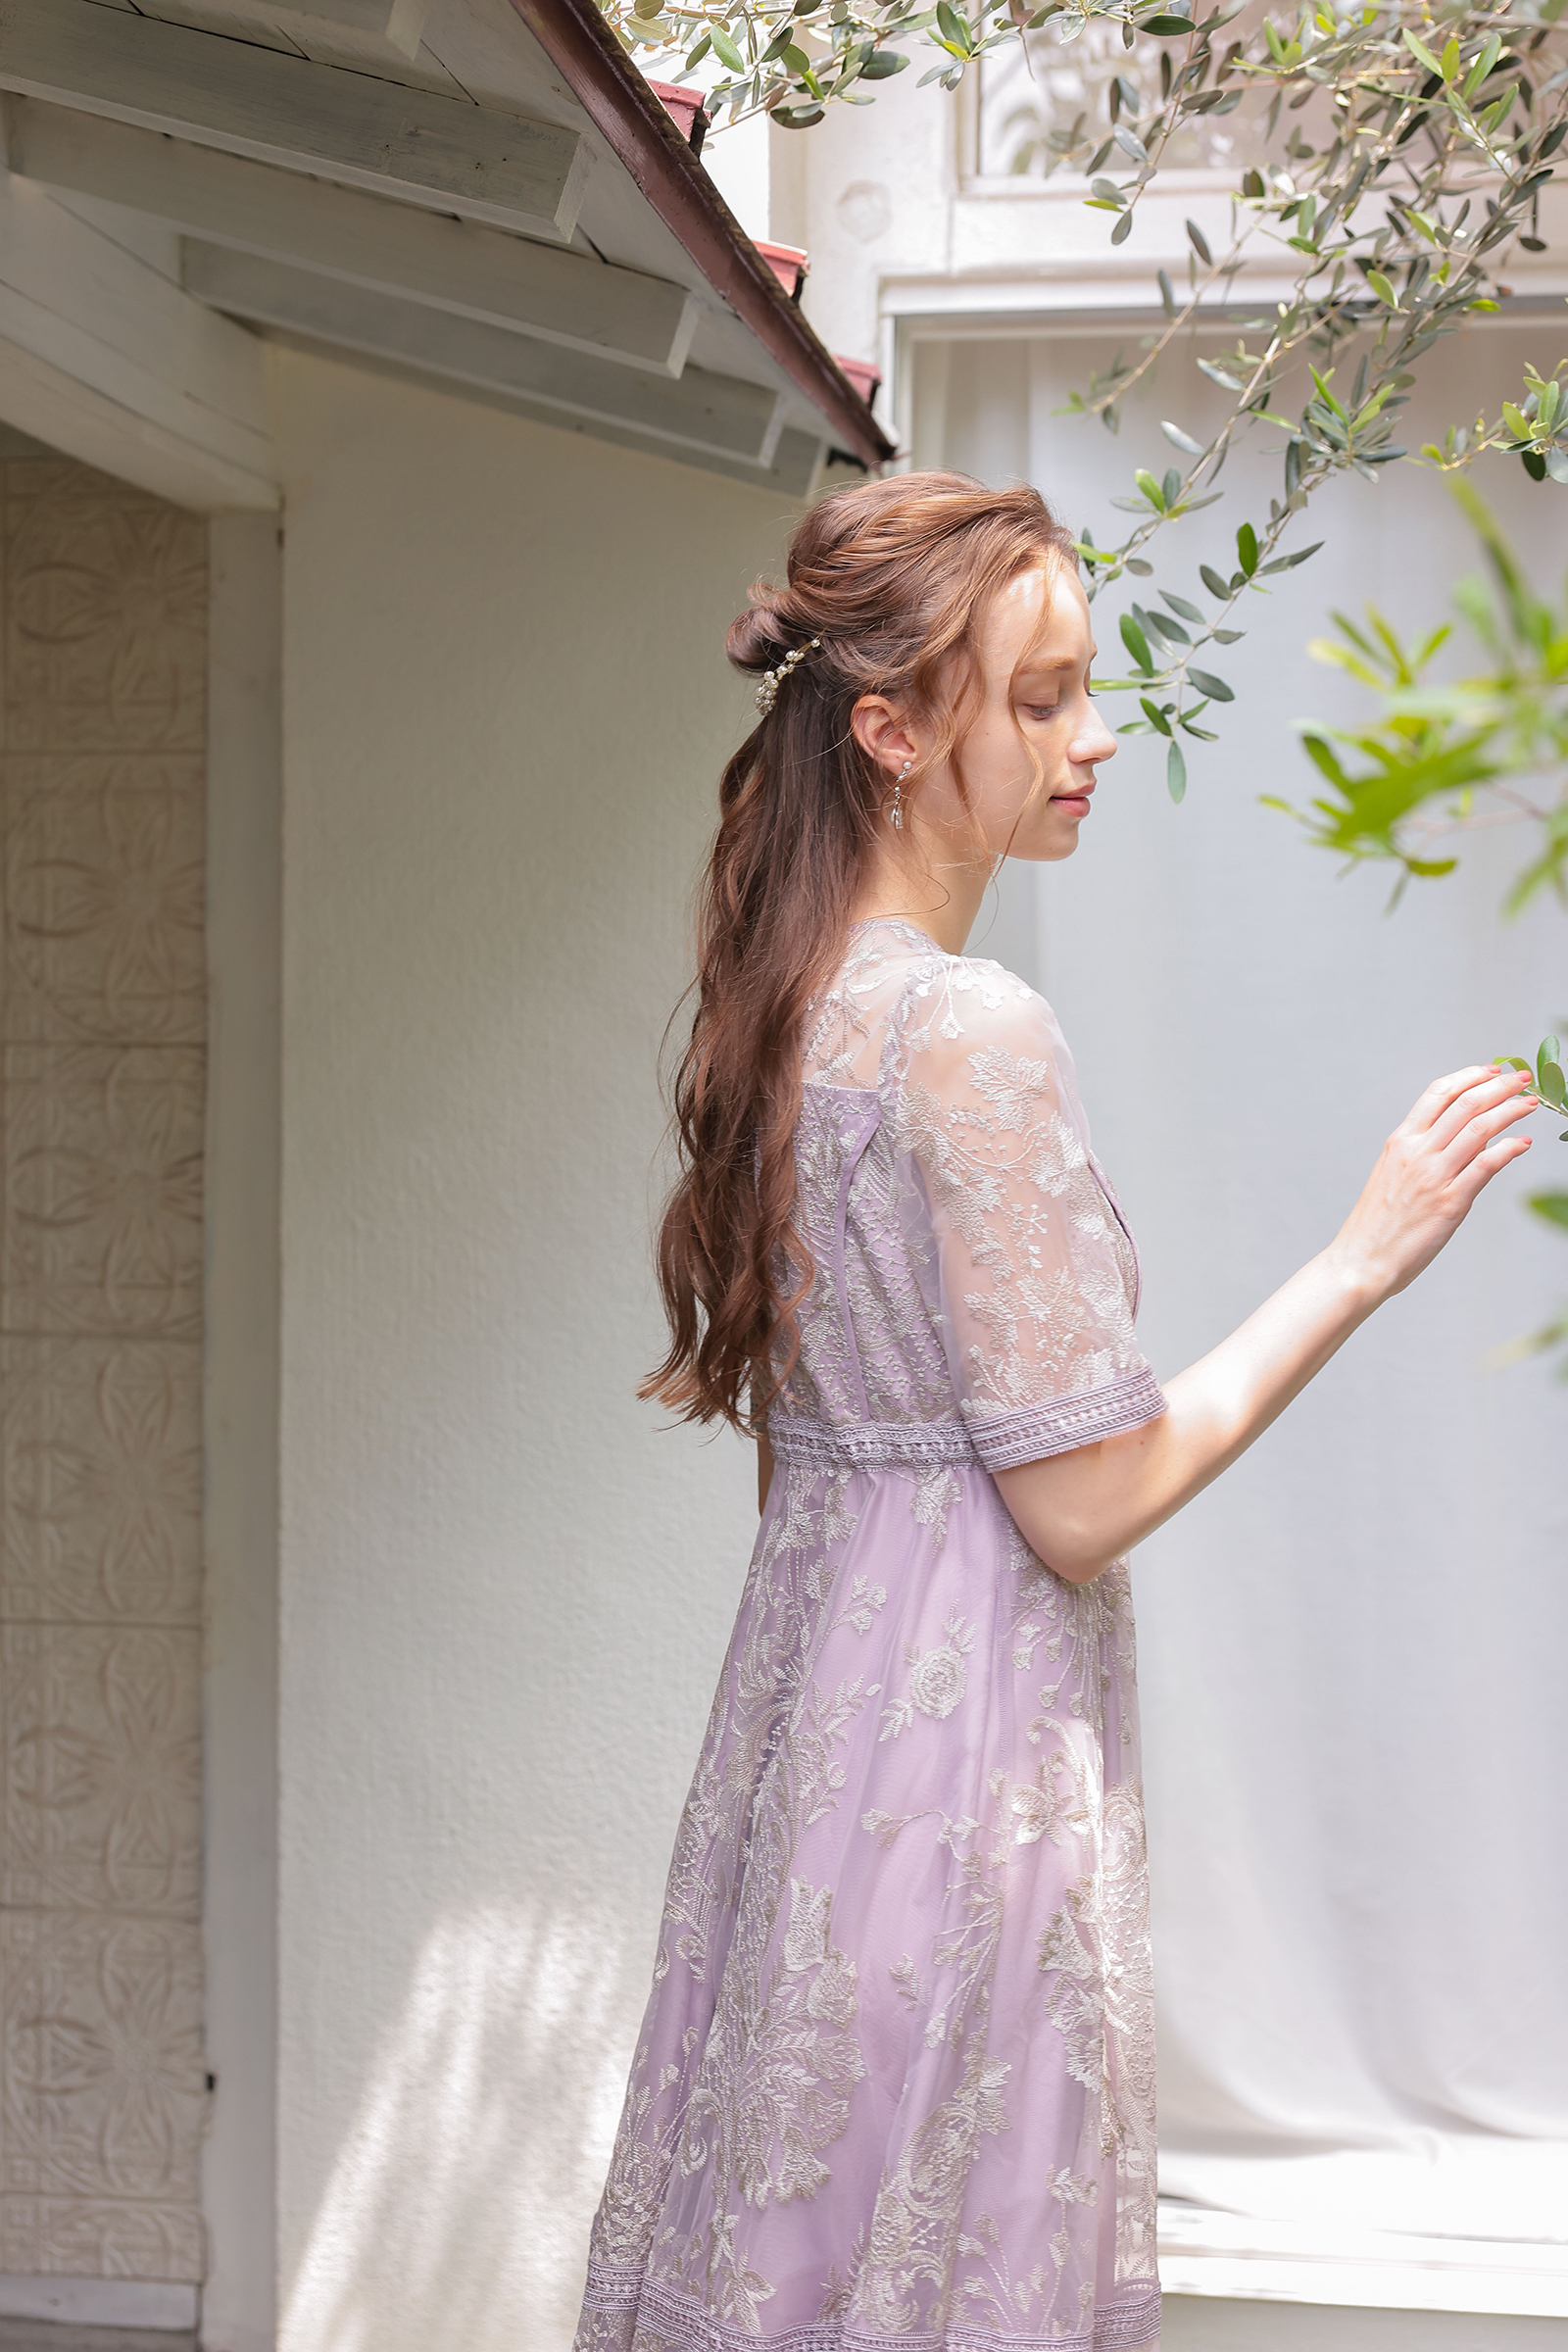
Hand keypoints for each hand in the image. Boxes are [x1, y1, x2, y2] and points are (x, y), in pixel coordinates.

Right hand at [1330, 1063, 1538, 1303]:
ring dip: (1511, 1110)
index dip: (1471, 1075)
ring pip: (1480, 1128)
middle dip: (1500, 1085)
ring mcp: (1434, 1176)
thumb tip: (1467, 1135)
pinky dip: (1510, 1149)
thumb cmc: (1378, 1223)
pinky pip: (1486, 1165)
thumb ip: (1424, 1152)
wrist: (1362, 1260)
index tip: (1493, 1070)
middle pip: (1465, 1103)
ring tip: (1530, 1103)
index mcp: (1400, 1141)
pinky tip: (1523, 1143)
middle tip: (1522, 1078)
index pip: (1438, 1093)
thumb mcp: (1393, 1174)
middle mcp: (1417, 1152)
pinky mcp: (1450, 1202)